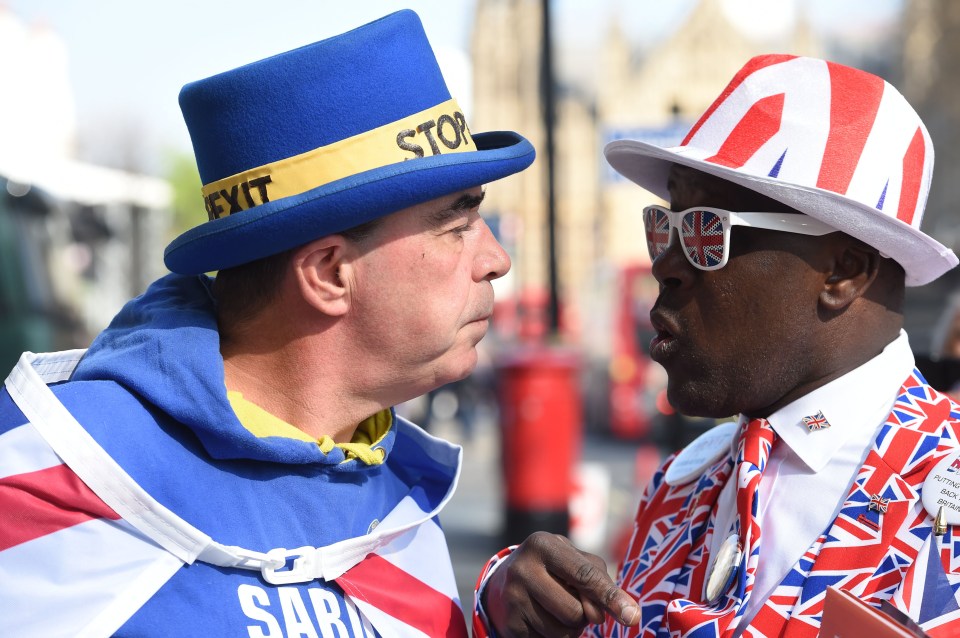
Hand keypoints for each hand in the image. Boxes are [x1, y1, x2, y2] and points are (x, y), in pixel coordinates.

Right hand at [483, 532, 639, 636]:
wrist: (504, 583)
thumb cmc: (553, 570)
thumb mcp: (573, 561)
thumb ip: (598, 581)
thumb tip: (606, 615)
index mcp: (542, 544)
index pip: (584, 575)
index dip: (610, 596)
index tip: (632, 616)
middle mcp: (522, 568)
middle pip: (576, 611)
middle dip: (583, 615)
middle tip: (569, 600)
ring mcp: (511, 597)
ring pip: (563, 631)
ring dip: (569, 628)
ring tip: (553, 609)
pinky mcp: (508, 623)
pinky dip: (551, 636)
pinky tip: (539, 620)